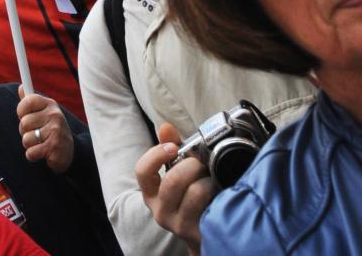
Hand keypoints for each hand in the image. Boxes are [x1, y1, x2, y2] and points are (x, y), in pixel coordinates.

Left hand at [17, 87, 73, 173]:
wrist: (69, 152)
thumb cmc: (50, 129)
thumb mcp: (43, 113)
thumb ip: (31, 101)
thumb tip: (20, 87)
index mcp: (50, 104)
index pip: (28, 101)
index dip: (21, 111)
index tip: (24, 116)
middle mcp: (55, 116)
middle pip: (24, 123)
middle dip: (24, 132)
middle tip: (35, 134)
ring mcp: (56, 132)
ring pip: (26, 139)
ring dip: (29, 145)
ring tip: (39, 144)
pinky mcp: (54, 148)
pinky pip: (30, 152)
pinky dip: (32, 155)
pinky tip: (42, 153)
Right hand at [135, 122, 213, 250]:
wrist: (205, 234)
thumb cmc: (190, 196)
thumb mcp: (178, 171)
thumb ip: (170, 148)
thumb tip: (165, 127)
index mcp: (151, 194)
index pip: (142, 171)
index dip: (156, 155)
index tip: (173, 147)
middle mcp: (161, 211)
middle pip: (173, 180)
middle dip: (192, 165)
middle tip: (202, 163)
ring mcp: (179, 225)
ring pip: (194, 192)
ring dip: (207, 179)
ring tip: (212, 178)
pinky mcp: (198, 234)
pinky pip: (209, 206)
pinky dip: (216, 194)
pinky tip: (218, 193)